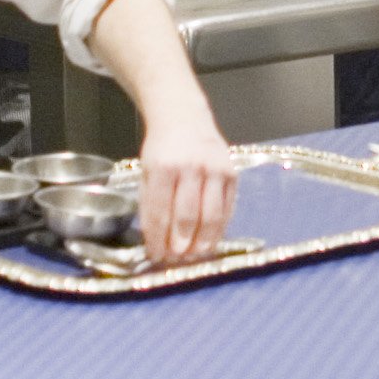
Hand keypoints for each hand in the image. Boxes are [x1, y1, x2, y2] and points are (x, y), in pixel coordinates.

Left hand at [136, 107, 238, 265]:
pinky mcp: (232, 174)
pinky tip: (210, 240)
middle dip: (180, 244)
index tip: (156, 255)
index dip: (158, 238)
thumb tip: (155, 241)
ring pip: (210, 217)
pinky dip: (219, 229)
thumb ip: (150, 204)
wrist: (185, 118)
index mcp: (164, 167)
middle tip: (176, 260)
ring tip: (194, 256)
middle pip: (187, 217)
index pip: (160, 212)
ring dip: (202, 242)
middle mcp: (192, 167)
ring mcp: (215, 170)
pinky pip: (227, 209)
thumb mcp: (147, 171)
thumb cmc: (162, 148)